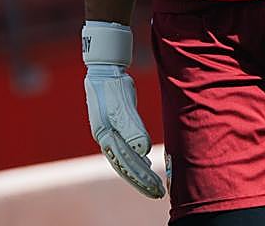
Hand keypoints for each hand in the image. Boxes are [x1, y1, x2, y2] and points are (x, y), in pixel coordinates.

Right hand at [82, 22, 164, 198]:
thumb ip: (132, 128)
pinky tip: (147, 163)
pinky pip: (127, 150)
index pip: (125, 163)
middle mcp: (107, 139)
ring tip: (155, 185)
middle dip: (142, 181)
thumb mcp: (122, 106)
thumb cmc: (112, 86)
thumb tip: (142, 151)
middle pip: (126, 166)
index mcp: (106, 136)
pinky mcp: (117, 128)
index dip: (140, 178)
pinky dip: (138, 159)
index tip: (155, 188)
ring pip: (127, 160)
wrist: (105, 70)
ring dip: (141, 173)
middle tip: (159, 193)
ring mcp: (111, 134)